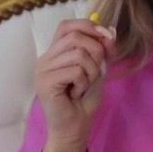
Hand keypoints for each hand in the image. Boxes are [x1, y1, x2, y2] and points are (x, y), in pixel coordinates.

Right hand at [34, 17, 116, 151]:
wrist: (75, 126)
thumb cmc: (84, 99)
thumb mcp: (98, 69)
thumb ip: (103, 50)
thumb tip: (109, 30)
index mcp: (55, 52)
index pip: (67, 25)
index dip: (89, 26)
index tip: (107, 36)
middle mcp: (45, 58)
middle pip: (76, 36)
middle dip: (97, 52)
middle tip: (96, 72)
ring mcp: (42, 70)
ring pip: (78, 54)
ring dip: (92, 71)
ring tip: (84, 86)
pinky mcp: (45, 82)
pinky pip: (76, 71)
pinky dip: (84, 82)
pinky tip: (76, 94)